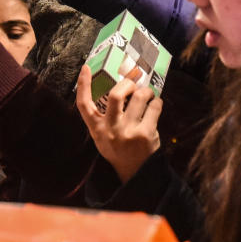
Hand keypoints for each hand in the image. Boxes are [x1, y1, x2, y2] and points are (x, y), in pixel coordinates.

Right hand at [75, 66, 161, 182]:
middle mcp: (110, 129)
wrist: (135, 173)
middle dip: (127, 84)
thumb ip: (103, 117)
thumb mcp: (102, 136)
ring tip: (148, 94)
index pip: (84, 104)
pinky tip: (155, 105)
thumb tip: (117, 88)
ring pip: (139, 97)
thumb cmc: (118, 149)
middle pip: (115, 95)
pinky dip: (157, 102)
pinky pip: (154, 107)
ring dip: (146, 91)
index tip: (86, 67)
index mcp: (96, 128)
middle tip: (133, 84)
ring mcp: (128, 131)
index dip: (83, 84)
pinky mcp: (145, 134)